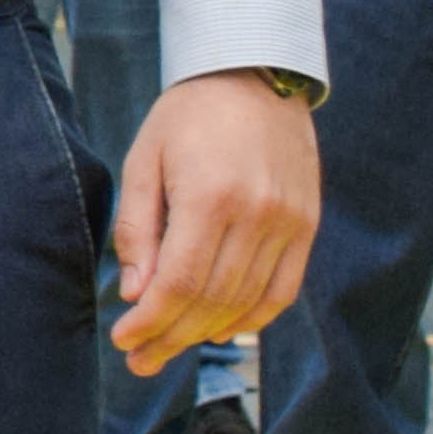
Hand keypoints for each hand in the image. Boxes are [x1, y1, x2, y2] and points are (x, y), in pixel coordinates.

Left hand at [112, 77, 319, 374]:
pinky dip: (252, 318)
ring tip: (171, 348)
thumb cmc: (188, 116)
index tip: (124, 340)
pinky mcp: (307, 224)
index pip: (179, 282)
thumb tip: (137, 294)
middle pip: (212, 299)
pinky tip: (220, 331)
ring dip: (206, 333)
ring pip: (246, 301)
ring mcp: (289, 221)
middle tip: (141, 359)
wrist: (255, 74)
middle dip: (171, 336)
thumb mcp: (144, 160)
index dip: (151, 320)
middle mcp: (256, 214)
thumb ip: (138, 229)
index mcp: (210, 196)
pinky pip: (283, 290)